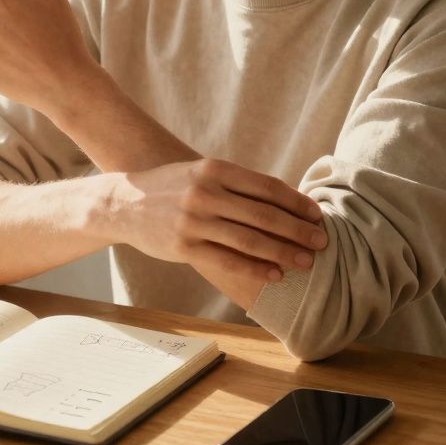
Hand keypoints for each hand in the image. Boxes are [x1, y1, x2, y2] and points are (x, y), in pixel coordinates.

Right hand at [107, 159, 326, 283]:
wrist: (122, 203)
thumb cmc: (171, 188)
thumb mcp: (200, 173)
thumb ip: (235, 183)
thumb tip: (283, 200)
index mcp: (214, 169)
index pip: (267, 187)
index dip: (297, 202)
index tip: (317, 215)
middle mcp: (205, 193)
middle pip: (264, 214)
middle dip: (298, 230)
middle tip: (322, 242)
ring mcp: (194, 221)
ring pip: (250, 240)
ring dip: (283, 253)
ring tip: (306, 262)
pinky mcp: (184, 246)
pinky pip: (227, 261)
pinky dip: (255, 269)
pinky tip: (274, 275)